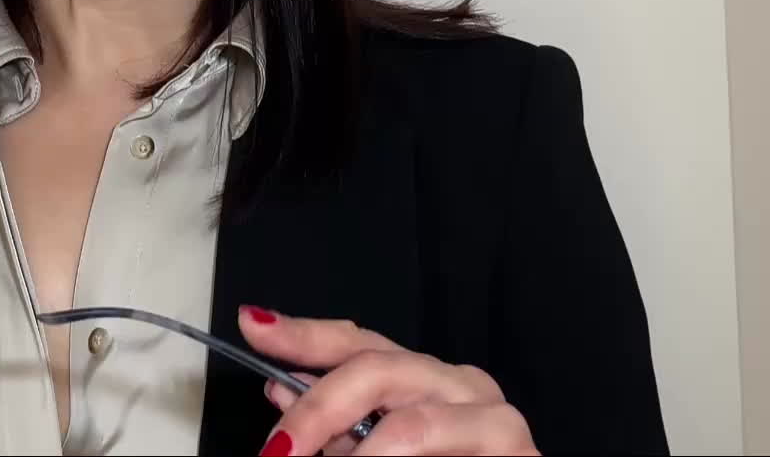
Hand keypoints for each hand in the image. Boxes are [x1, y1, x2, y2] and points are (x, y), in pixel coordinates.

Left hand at [241, 307, 537, 455]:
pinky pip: (441, 453)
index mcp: (424, 377)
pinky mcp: (517, 452)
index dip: (303, 333)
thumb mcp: (376, 449)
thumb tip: (280, 392)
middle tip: (280, 450)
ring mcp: (493, 416)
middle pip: (376, 369)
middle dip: (317, 409)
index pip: (357, 341)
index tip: (253, 326)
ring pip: (410, 424)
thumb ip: (336, 422)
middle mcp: (460, 383)